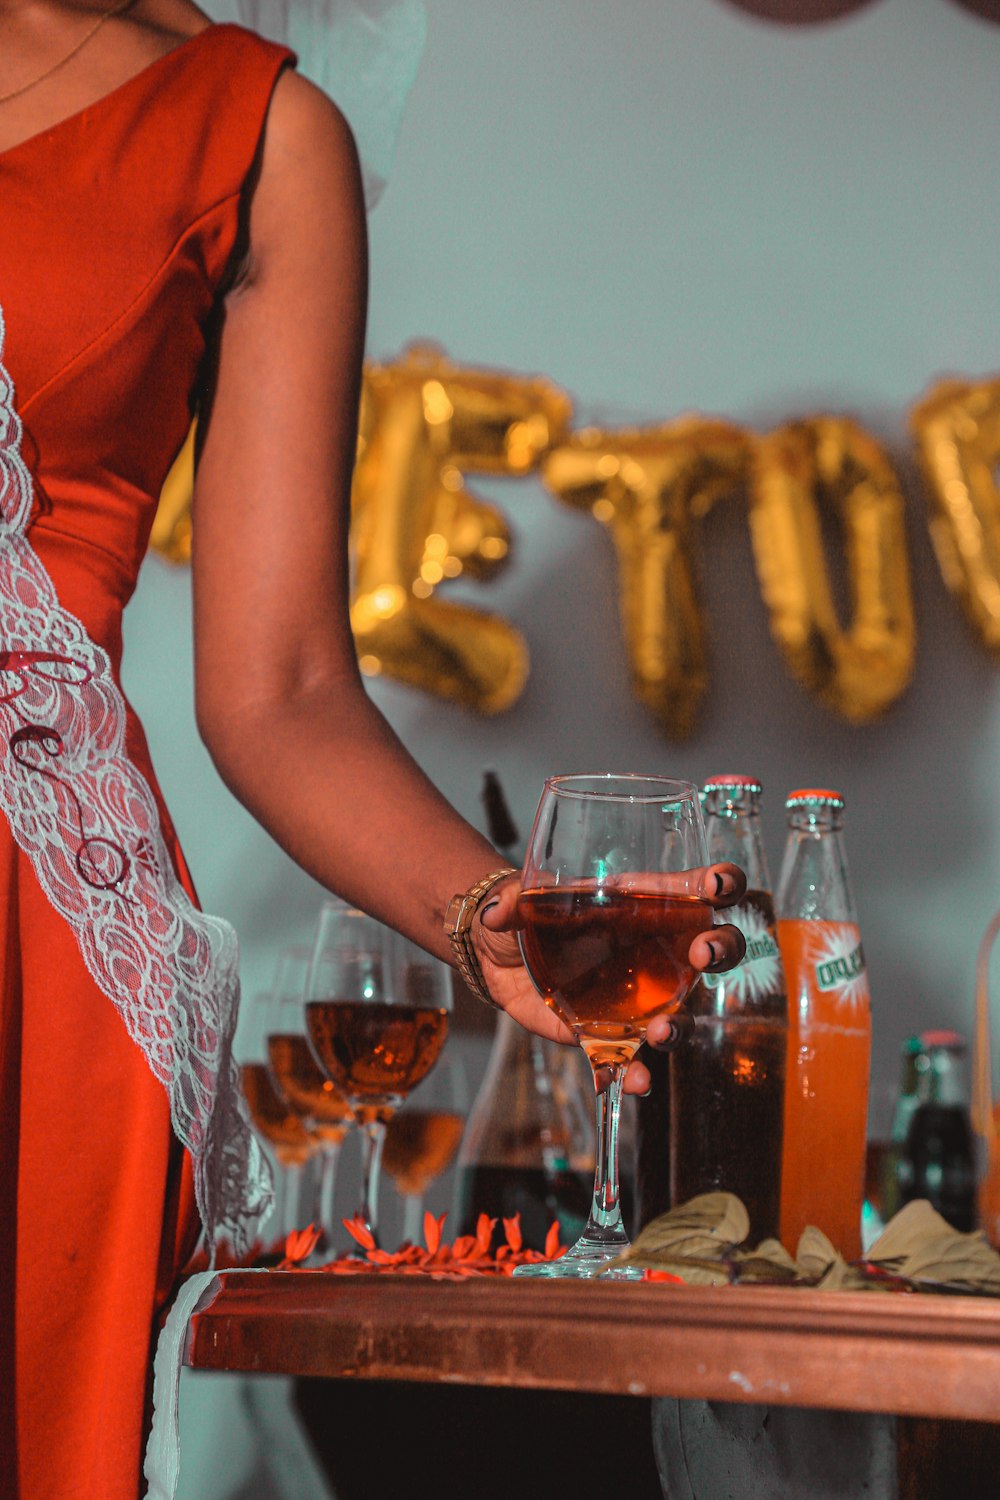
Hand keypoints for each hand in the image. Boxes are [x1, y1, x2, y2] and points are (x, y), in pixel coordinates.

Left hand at [472, 863, 747, 1095]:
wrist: (503, 958)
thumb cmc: (529, 914)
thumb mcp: (521, 899)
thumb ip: (512, 902)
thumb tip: (496, 912)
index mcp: (642, 903)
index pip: (695, 888)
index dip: (720, 883)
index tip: (717, 885)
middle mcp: (655, 950)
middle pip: (713, 947)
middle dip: (722, 948)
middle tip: (706, 952)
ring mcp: (640, 996)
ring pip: (681, 1011)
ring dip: (680, 1024)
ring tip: (662, 1030)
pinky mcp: (611, 1034)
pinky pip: (633, 1058)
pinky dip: (637, 1073)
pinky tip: (633, 1081)